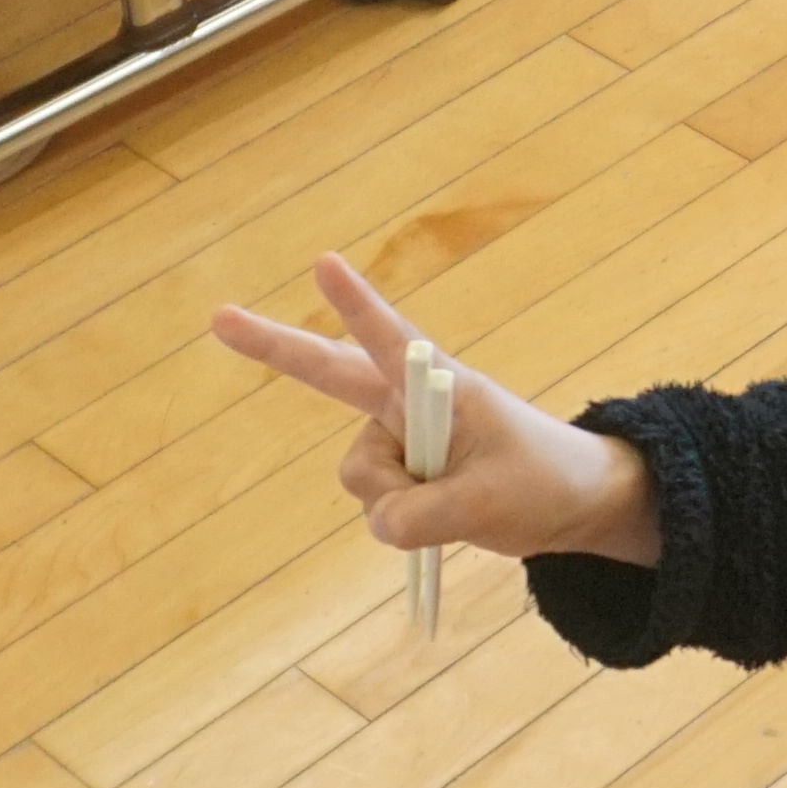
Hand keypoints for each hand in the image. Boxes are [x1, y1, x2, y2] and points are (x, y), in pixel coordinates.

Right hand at [213, 252, 660, 555]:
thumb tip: (378, 523)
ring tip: (457, 502)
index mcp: (440, 384)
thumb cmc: (543, 480)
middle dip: (274, 346)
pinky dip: (401, 525)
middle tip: (219, 318)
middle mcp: (408, 404)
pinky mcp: (399, 479)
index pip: (389, 338)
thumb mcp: (491, 501)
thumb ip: (426, 512)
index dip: (355, 303)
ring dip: (396, 503)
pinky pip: (375, 510)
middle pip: (328, 373)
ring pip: (359, 477)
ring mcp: (399, 441)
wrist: (568, 505)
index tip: (324, 261)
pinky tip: (440, 520)